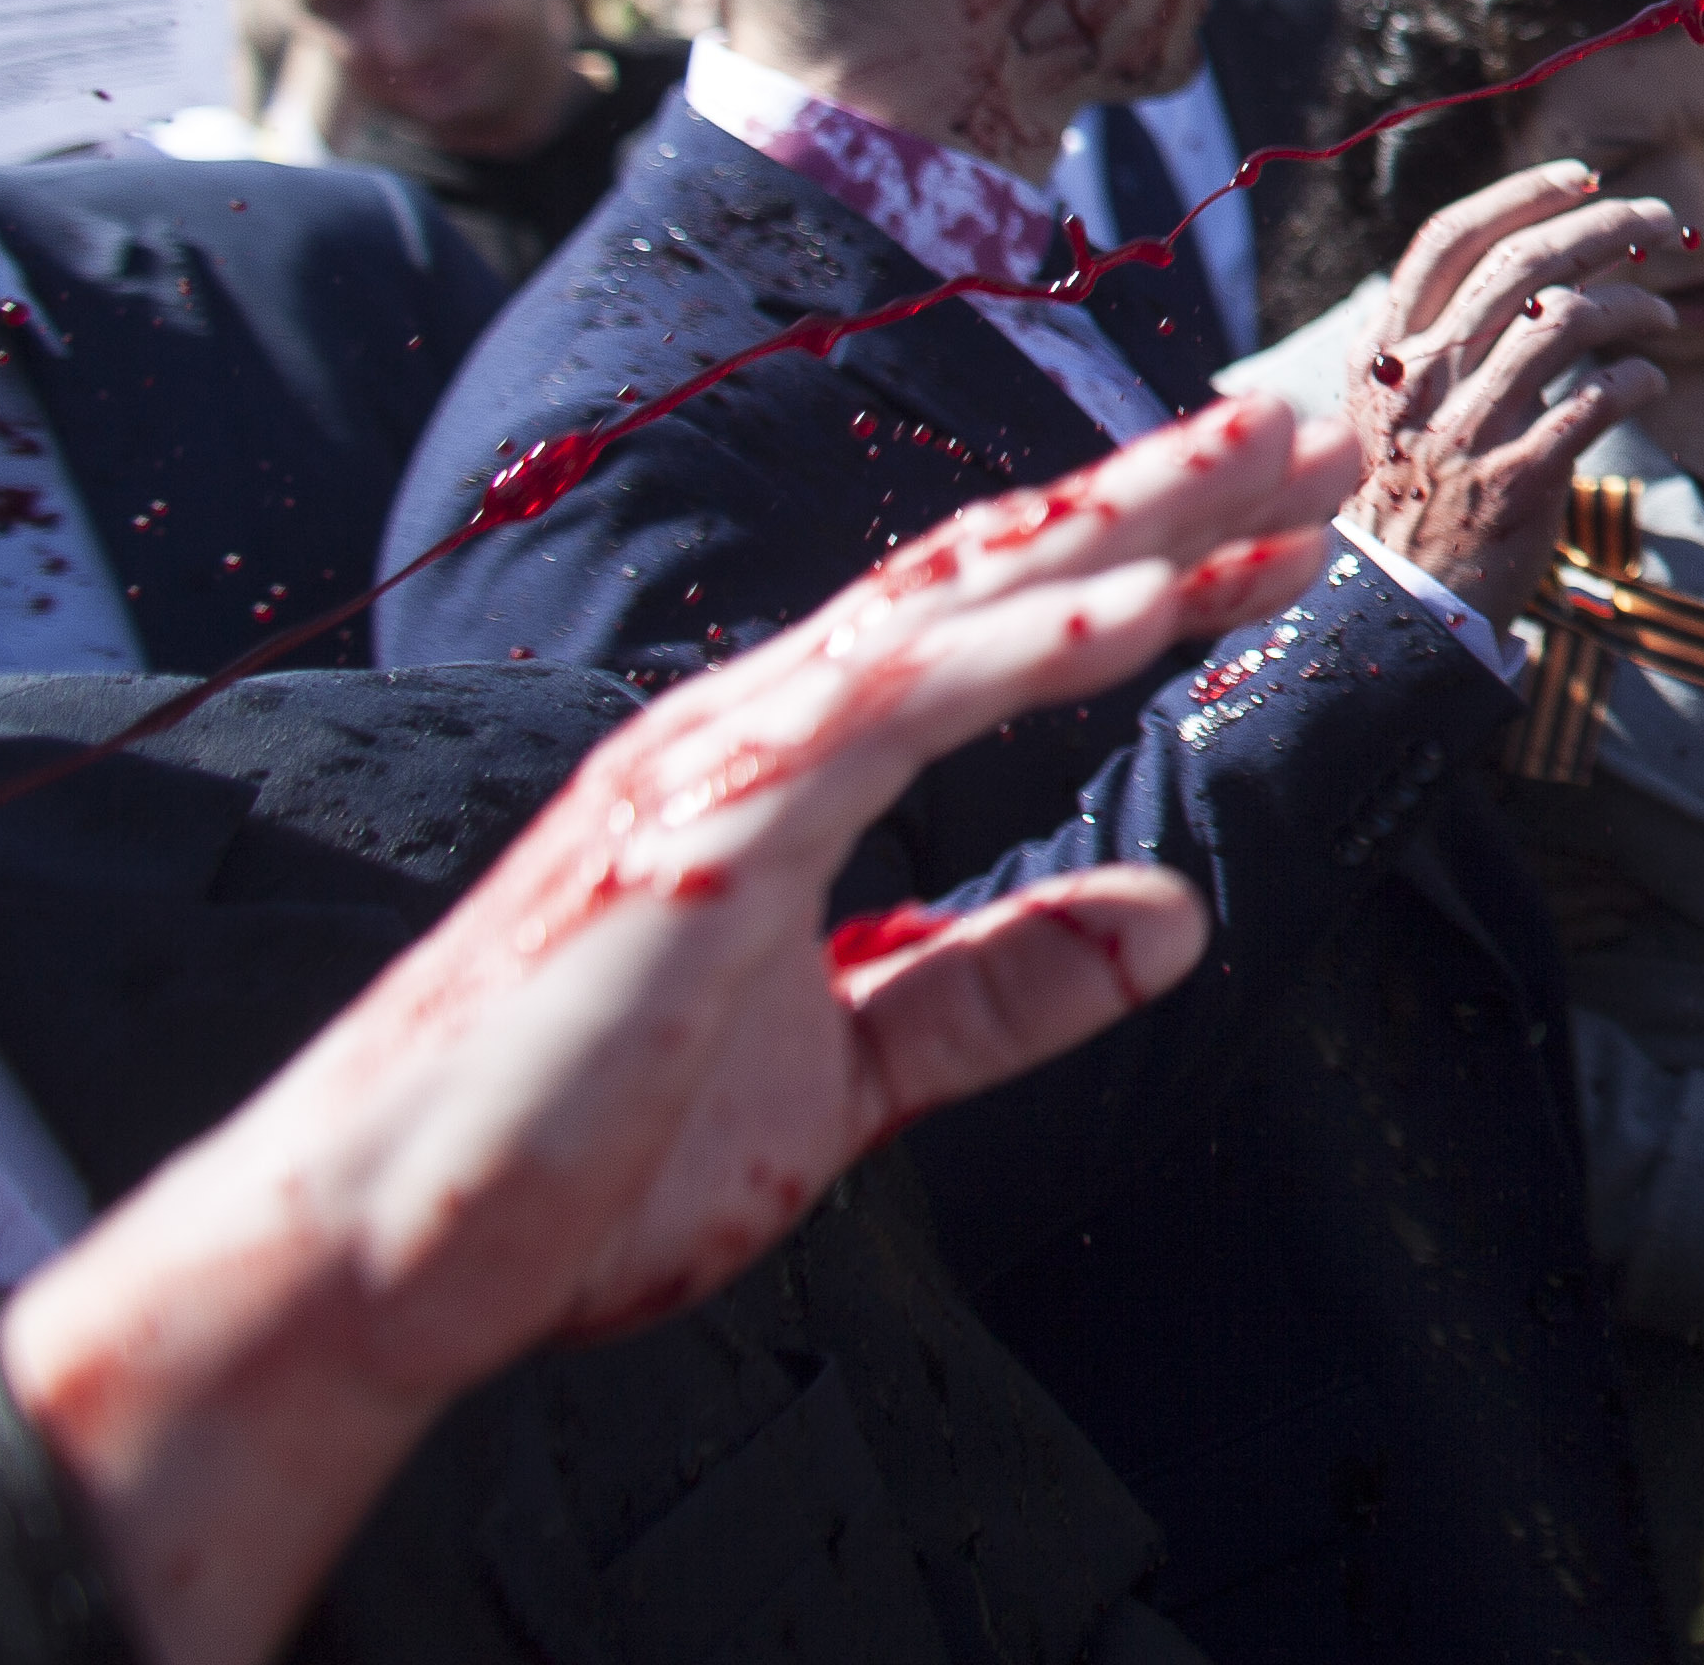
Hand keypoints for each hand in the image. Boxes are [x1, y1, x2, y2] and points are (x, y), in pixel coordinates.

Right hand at [0, 397, 1348, 1664]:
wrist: (381, 1270)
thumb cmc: (576, 1175)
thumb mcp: (846, 1081)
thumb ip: (997, 996)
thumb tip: (1179, 926)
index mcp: (788, 774)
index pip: (998, 637)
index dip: (1151, 578)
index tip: (1288, 543)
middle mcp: (760, 732)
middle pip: (994, 572)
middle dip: (1166, 496)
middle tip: (1322, 433)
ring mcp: (724, 763)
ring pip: (957, 596)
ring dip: (1126, 526)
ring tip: (1265, 466)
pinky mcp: (701, 825)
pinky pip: (892, 701)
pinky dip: (1023, 643)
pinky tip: (1140, 601)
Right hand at [1341, 161, 1679, 621]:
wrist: (1392, 607)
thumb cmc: (1406, 493)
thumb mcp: (1391, 404)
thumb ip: (1439, 335)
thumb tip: (1529, 261)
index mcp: (1383, 348)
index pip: (1448, 238)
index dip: (1520, 194)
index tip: (1581, 177)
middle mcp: (1418, 377)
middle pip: (1524, 264)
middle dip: (1606, 227)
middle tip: (1664, 222)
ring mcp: (1464, 428)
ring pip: (1567, 322)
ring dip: (1634, 305)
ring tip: (1665, 316)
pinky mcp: (1513, 481)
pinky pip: (1594, 402)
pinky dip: (1636, 379)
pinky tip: (1651, 379)